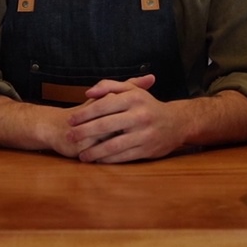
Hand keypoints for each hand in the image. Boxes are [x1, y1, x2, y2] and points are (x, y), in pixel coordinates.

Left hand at [64, 74, 186, 162]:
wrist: (176, 123)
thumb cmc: (147, 105)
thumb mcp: (132, 91)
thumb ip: (109, 87)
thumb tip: (88, 93)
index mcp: (134, 99)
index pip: (103, 106)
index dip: (84, 114)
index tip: (70, 120)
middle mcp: (139, 116)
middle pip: (105, 126)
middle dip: (84, 133)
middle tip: (70, 137)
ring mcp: (144, 134)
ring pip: (113, 145)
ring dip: (94, 151)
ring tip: (81, 155)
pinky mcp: (147, 150)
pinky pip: (123, 156)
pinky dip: (108, 160)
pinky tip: (97, 160)